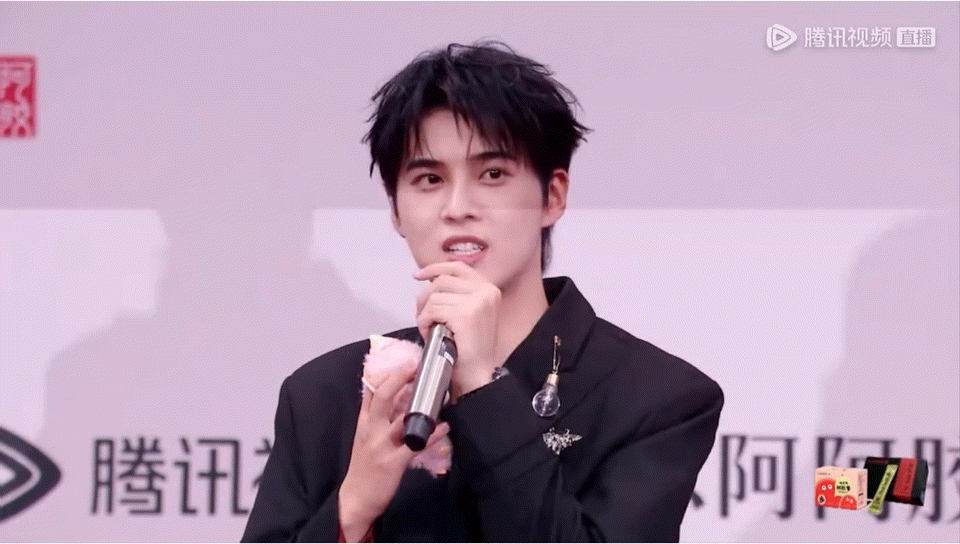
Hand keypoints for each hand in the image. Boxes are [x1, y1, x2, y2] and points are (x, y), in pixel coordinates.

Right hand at [339, 362, 449, 538]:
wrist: (355, 499)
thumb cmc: (362, 467)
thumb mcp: (362, 438)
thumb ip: (372, 417)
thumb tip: (383, 394)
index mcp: (364, 423)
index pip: (370, 392)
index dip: (383, 374)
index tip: (400, 361)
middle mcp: (371, 430)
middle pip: (383, 398)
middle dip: (398, 379)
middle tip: (414, 366)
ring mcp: (382, 446)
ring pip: (402, 419)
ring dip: (422, 406)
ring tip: (439, 393)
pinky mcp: (394, 462)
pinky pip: (416, 444)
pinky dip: (432, 435)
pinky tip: (444, 427)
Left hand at [413, 261, 501, 399]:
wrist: (478, 375)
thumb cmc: (469, 349)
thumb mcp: (470, 313)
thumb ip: (458, 294)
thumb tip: (431, 278)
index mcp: (489, 288)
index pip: (457, 267)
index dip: (435, 268)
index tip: (418, 276)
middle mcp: (486, 291)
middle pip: (441, 280)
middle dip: (425, 297)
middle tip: (423, 316)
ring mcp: (477, 302)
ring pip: (434, 296)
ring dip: (424, 313)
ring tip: (430, 329)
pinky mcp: (465, 315)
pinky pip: (432, 310)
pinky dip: (424, 321)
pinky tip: (430, 333)